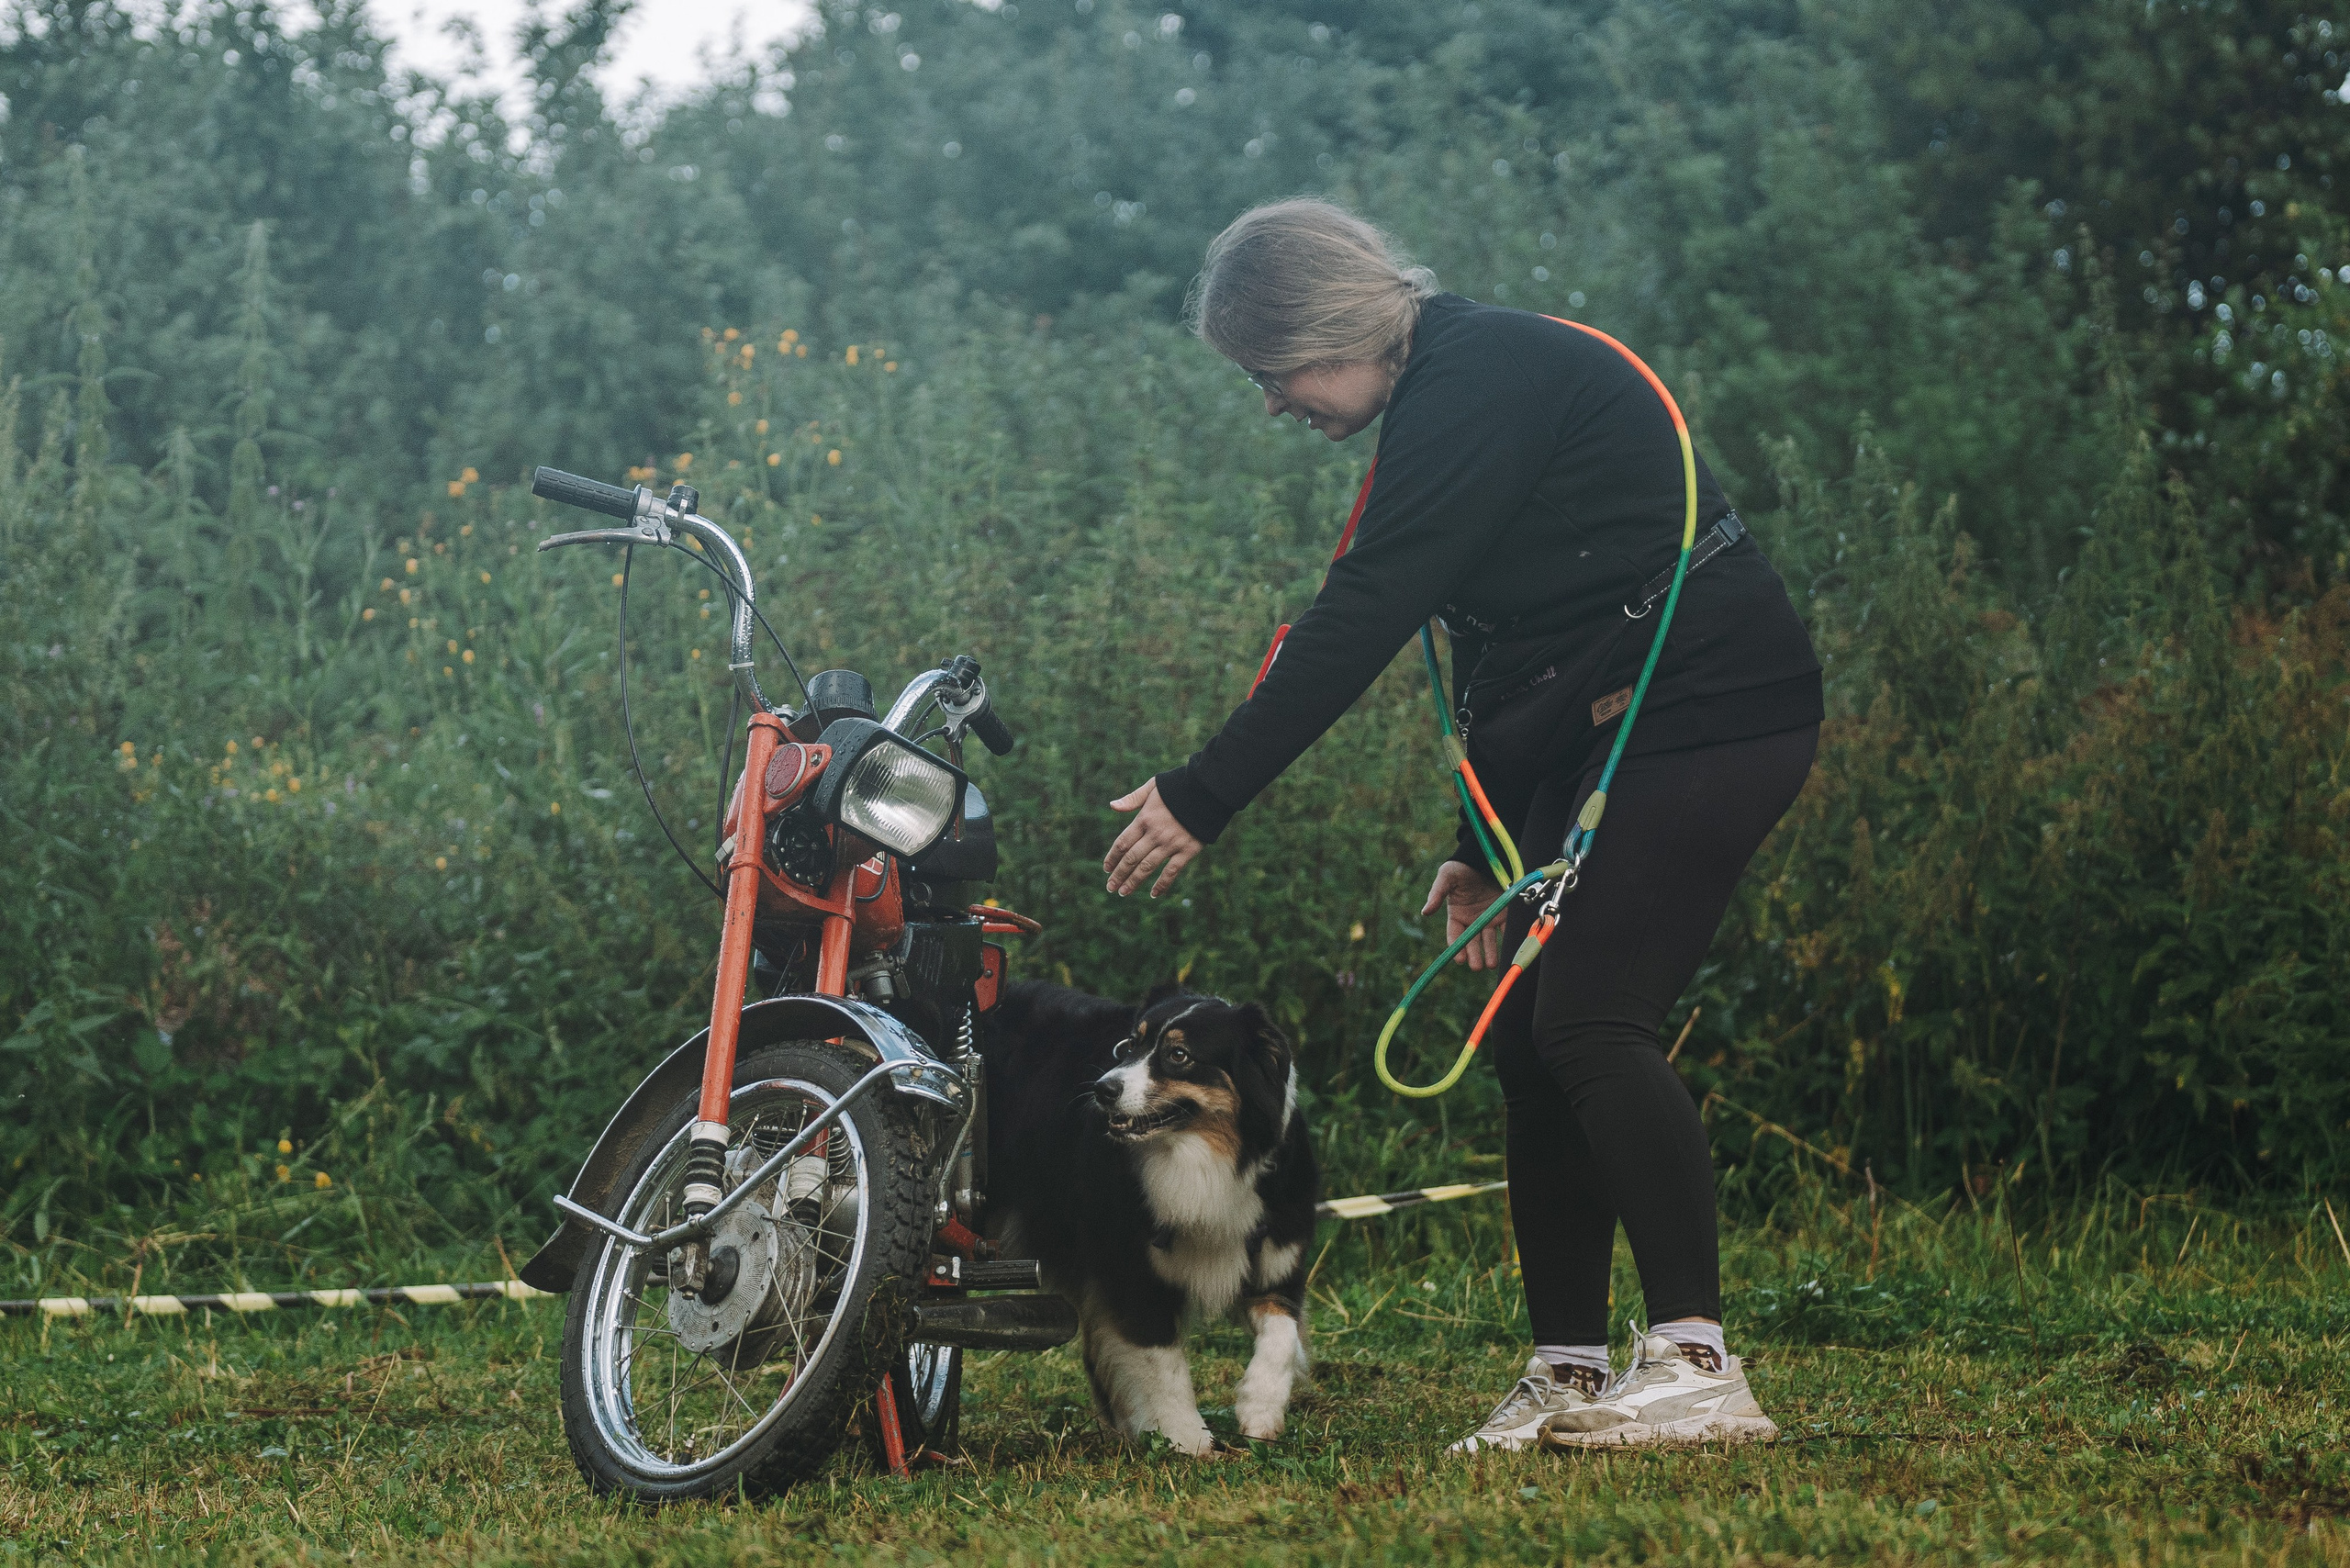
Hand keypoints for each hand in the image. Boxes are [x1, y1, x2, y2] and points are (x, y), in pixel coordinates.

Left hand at [1104, 780, 1203, 897]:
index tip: (1106, 869)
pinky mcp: (1187, 850)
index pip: (1122, 843)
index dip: (1112, 857)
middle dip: (1119, 874)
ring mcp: (1171, 843)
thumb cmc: (1179, 786)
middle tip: (1111, 888)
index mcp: (1144, 818)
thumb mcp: (1153, 786)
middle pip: (1131, 858)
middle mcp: (1155, 833)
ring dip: (1134, 881)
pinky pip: (1172, 871)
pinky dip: (1162, 884)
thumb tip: (1112, 806)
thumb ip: (1133, 799)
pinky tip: (1154, 894)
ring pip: (1147, 867)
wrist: (1209, 790)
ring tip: (1124, 892)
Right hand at [1423, 861, 1503, 970]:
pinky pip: (1505, 929)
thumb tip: (1425, 912)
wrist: (1482, 857)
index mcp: (1456, 915)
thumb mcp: (1446, 878)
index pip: (1455, 935)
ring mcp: (1487, 918)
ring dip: (1490, 953)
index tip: (1459, 959)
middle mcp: (1471, 920)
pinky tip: (1508, 950)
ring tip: (1490, 965)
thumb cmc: (1460, 868)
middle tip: (1476, 967)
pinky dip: (1506, 939)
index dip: (1456, 948)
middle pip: (1472, 942)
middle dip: (1473, 955)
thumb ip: (1436, 895)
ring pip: (1488, 940)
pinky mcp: (1502, 914)